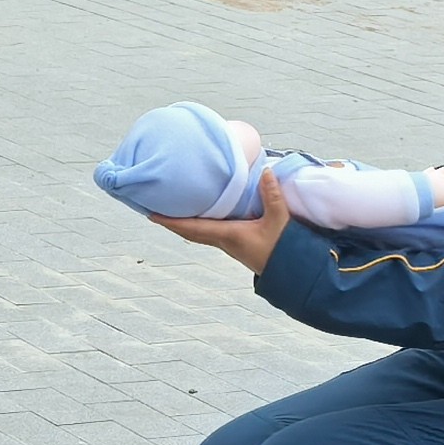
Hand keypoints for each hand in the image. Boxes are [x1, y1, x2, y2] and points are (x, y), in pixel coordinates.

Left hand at [154, 168, 296, 275]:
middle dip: (171, 221)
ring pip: (198, 232)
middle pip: (190, 231)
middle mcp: (223, 241)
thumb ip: (272, 196)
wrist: (292, 273)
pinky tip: (200, 214)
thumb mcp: (279, 220)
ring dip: (184, 222)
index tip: (151, 214)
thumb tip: (265, 171)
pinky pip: (209, 232)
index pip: (192, 228)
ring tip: (172, 208)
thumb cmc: (284, 250)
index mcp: (228, 235)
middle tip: (154, 208)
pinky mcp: (236, 243)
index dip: (171, 222)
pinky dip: (198, 223)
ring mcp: (228, 243)